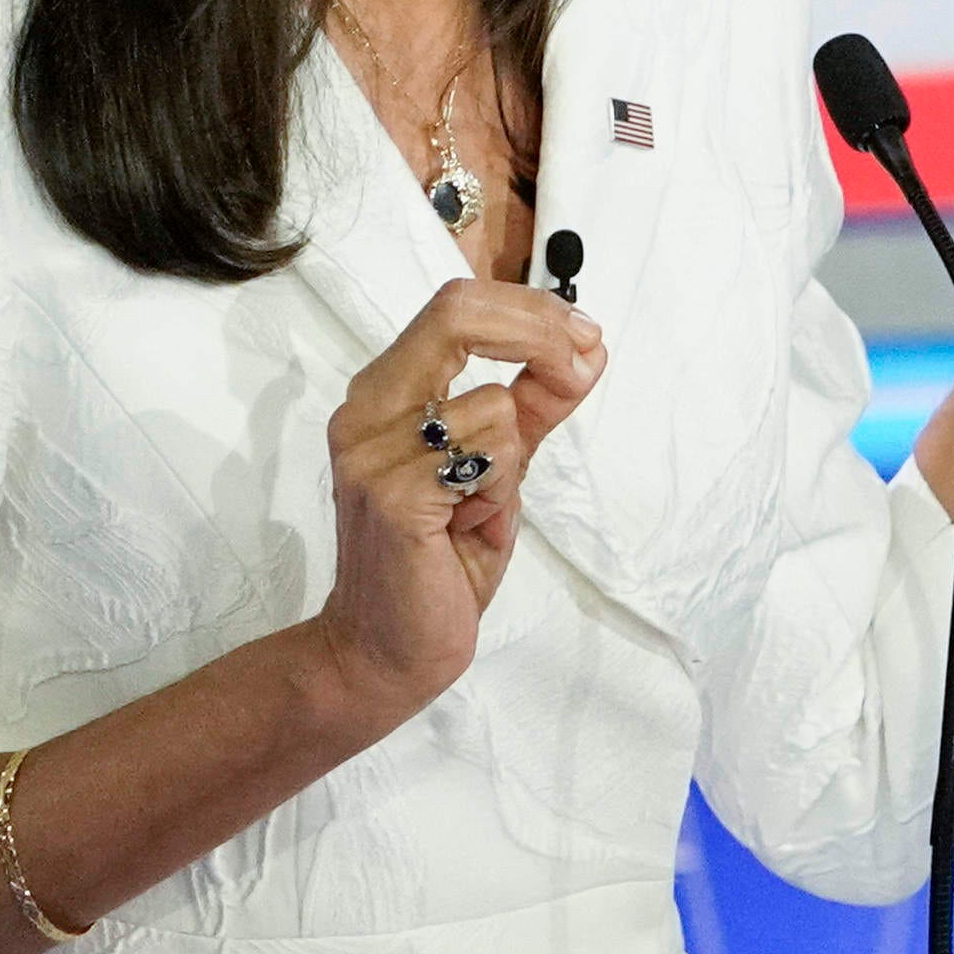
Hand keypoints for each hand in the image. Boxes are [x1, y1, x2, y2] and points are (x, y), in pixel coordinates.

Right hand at [306, 283, 602, 725]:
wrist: (385, 648)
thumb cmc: (438, 560)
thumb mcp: (498, 468)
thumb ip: (535, 406)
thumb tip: (589, 350)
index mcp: (384, 393)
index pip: (455, 305)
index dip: (531, 308)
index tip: (586, 336)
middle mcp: (364, 411)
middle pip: (458, 316)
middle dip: (542, 335)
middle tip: (585, 365)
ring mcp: (371, 453)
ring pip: (494, 404)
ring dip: (514, 458)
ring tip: (477, 508)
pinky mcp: (394, 496)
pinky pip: (489, 457)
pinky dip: (498, 491)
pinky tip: (467, 527)